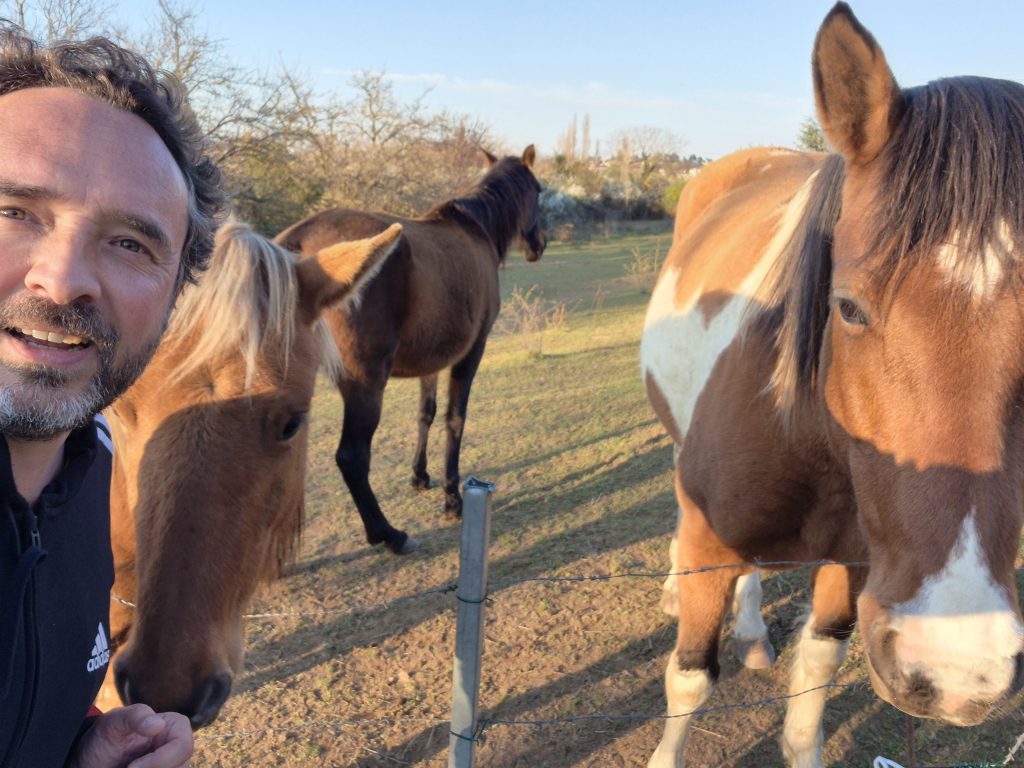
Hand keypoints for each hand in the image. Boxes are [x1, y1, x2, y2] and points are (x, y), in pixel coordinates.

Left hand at [68, 704, 193, 767]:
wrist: (92, 760)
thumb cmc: (105, 735)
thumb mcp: (114, 722)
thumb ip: (136, 717)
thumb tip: (158, 725)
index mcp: (175, 727)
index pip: (183, 747)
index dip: (160, 761)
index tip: (131, 767)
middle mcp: (178, 748)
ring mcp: (172, 765)